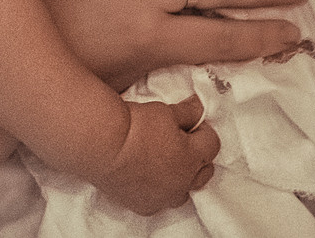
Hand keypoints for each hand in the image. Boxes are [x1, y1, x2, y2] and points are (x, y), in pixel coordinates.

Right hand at [89, 96, 218, 216]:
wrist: (102, 144)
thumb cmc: (134, 124)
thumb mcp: (166, 110)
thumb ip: (188, 112)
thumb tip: (198, 108)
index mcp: (192, 158)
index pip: (212, 143)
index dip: (203, 130)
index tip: (191, 123)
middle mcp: (182, 183)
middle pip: (204, 172)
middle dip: (198, 156)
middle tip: (182, 141)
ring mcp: (163, 198)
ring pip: (183, 191)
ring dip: (180, 177)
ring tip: (165, 161)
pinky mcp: (144, 206)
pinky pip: (159, 200)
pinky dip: (158, 189)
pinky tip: (147, 175)